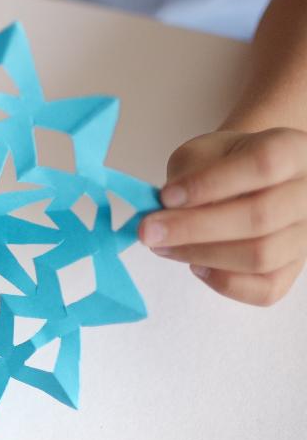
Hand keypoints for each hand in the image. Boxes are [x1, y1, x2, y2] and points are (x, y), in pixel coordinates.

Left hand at [140, 128, 306, 305]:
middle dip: (194, 228)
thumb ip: (190, 174)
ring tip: (164, 246)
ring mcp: (306, 235)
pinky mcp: (293, 270)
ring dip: (202, 255)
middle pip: (261, 217)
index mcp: (292, 149)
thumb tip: (168, 212)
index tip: (166, 196)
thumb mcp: (203, 153)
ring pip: (262, 256)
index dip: (210, 183)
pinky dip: (223, 282)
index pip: (263, 164)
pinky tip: (196, 265)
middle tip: (149, 231)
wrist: (247, 182)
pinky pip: (265, 290)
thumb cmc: (221, 165)